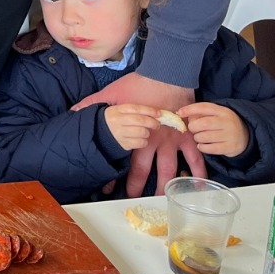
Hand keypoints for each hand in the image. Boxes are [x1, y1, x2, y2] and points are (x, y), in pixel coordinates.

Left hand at [75, 73, 202, 193]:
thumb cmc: (140, 84)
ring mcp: (171, 141)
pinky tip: (201, 185)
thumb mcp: (113, 93)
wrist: (167, 74)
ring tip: (164, 199)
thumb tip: (73, 109)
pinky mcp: (186, 136)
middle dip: (138, 187)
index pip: (122, 160)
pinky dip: (199, 171)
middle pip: (145, 171)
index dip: (115, 176)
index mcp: (135, 134)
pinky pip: (195, 157)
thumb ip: (93, 103)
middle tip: (134, 199)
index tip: (108, 188)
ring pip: (169, 170)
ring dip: (166, 186)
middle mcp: (153, 142)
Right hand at [102, 103, 161, 151]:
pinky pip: (139, 143)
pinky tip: (141, 139)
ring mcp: (119, 133)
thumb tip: (155, 112)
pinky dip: (144, 141)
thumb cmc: (113, 120)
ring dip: (147, 132)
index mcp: (116, 110)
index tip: (159, 113)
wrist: (97, 133)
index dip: (149, 110)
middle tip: (157, 124)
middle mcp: (117, 121)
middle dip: (152, 122)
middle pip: (140, 120)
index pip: (135, 108)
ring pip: (141, 132)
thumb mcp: (117, 111)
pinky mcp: (122, 144)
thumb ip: (132, 110)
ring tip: (145, 132)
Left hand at [179, 102, 248, 157]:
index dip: (190, 109)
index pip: (204, 107)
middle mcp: (227, 122)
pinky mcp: (230, 147)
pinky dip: (202, 147)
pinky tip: (202, 145)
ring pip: (205, 137)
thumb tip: (181, 114)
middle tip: (193, 129)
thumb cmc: (222, 123)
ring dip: (197, 138)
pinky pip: (210, 148)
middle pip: (203, 123)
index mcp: (222, 111)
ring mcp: (230, 135)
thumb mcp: (215, 114)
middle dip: (193, 127)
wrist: (245, 135)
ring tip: (199, 137)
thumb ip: (201, 113)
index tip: (179, 113)